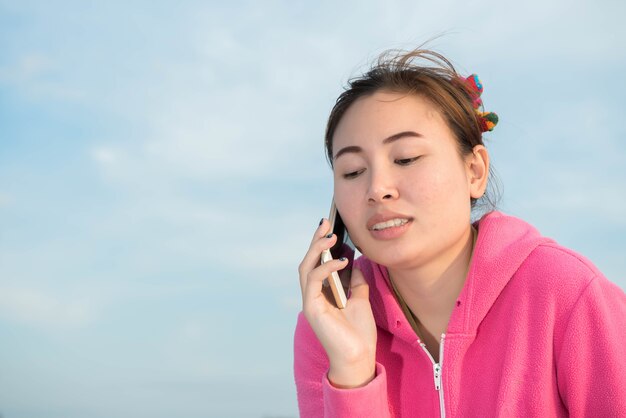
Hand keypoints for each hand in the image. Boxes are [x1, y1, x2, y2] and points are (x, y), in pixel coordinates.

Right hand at [298, 219, 376, 387]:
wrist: (359, 358)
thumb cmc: (358, 333)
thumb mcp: (360, 300)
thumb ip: (356, 283)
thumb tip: (356, 264)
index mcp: (322, 293)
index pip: (317, 263)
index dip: (320, 244)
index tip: (329, 226)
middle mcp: (312, 295)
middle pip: (308, 261)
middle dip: (316, 240)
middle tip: (326, 223)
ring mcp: (310, 302)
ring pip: (306, 268)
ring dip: (318, 249)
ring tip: (331, 236)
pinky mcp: (312, 308)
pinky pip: (314, 281)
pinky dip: (326, 268)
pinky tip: (342, 261)